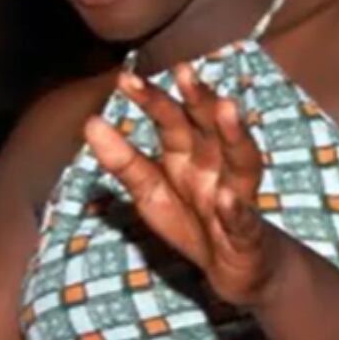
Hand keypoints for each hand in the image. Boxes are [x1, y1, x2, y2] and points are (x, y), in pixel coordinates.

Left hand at [85, 65, 287, 306]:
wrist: (235, 268)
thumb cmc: (192, 221)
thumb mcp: (150, 192)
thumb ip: (122, 160)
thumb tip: (90, 122)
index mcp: (188, 154)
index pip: (170, 120)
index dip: (151, 100)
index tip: (125, 79)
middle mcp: (216, 166)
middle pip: (209, 128)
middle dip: (198, 99)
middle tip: (184, 71)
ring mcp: (237, 197)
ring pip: (240, 161)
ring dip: (234, 136)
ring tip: (226, 109)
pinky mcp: (248, 236)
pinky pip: (244, 221)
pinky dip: (236, 211)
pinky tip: (227, 200)